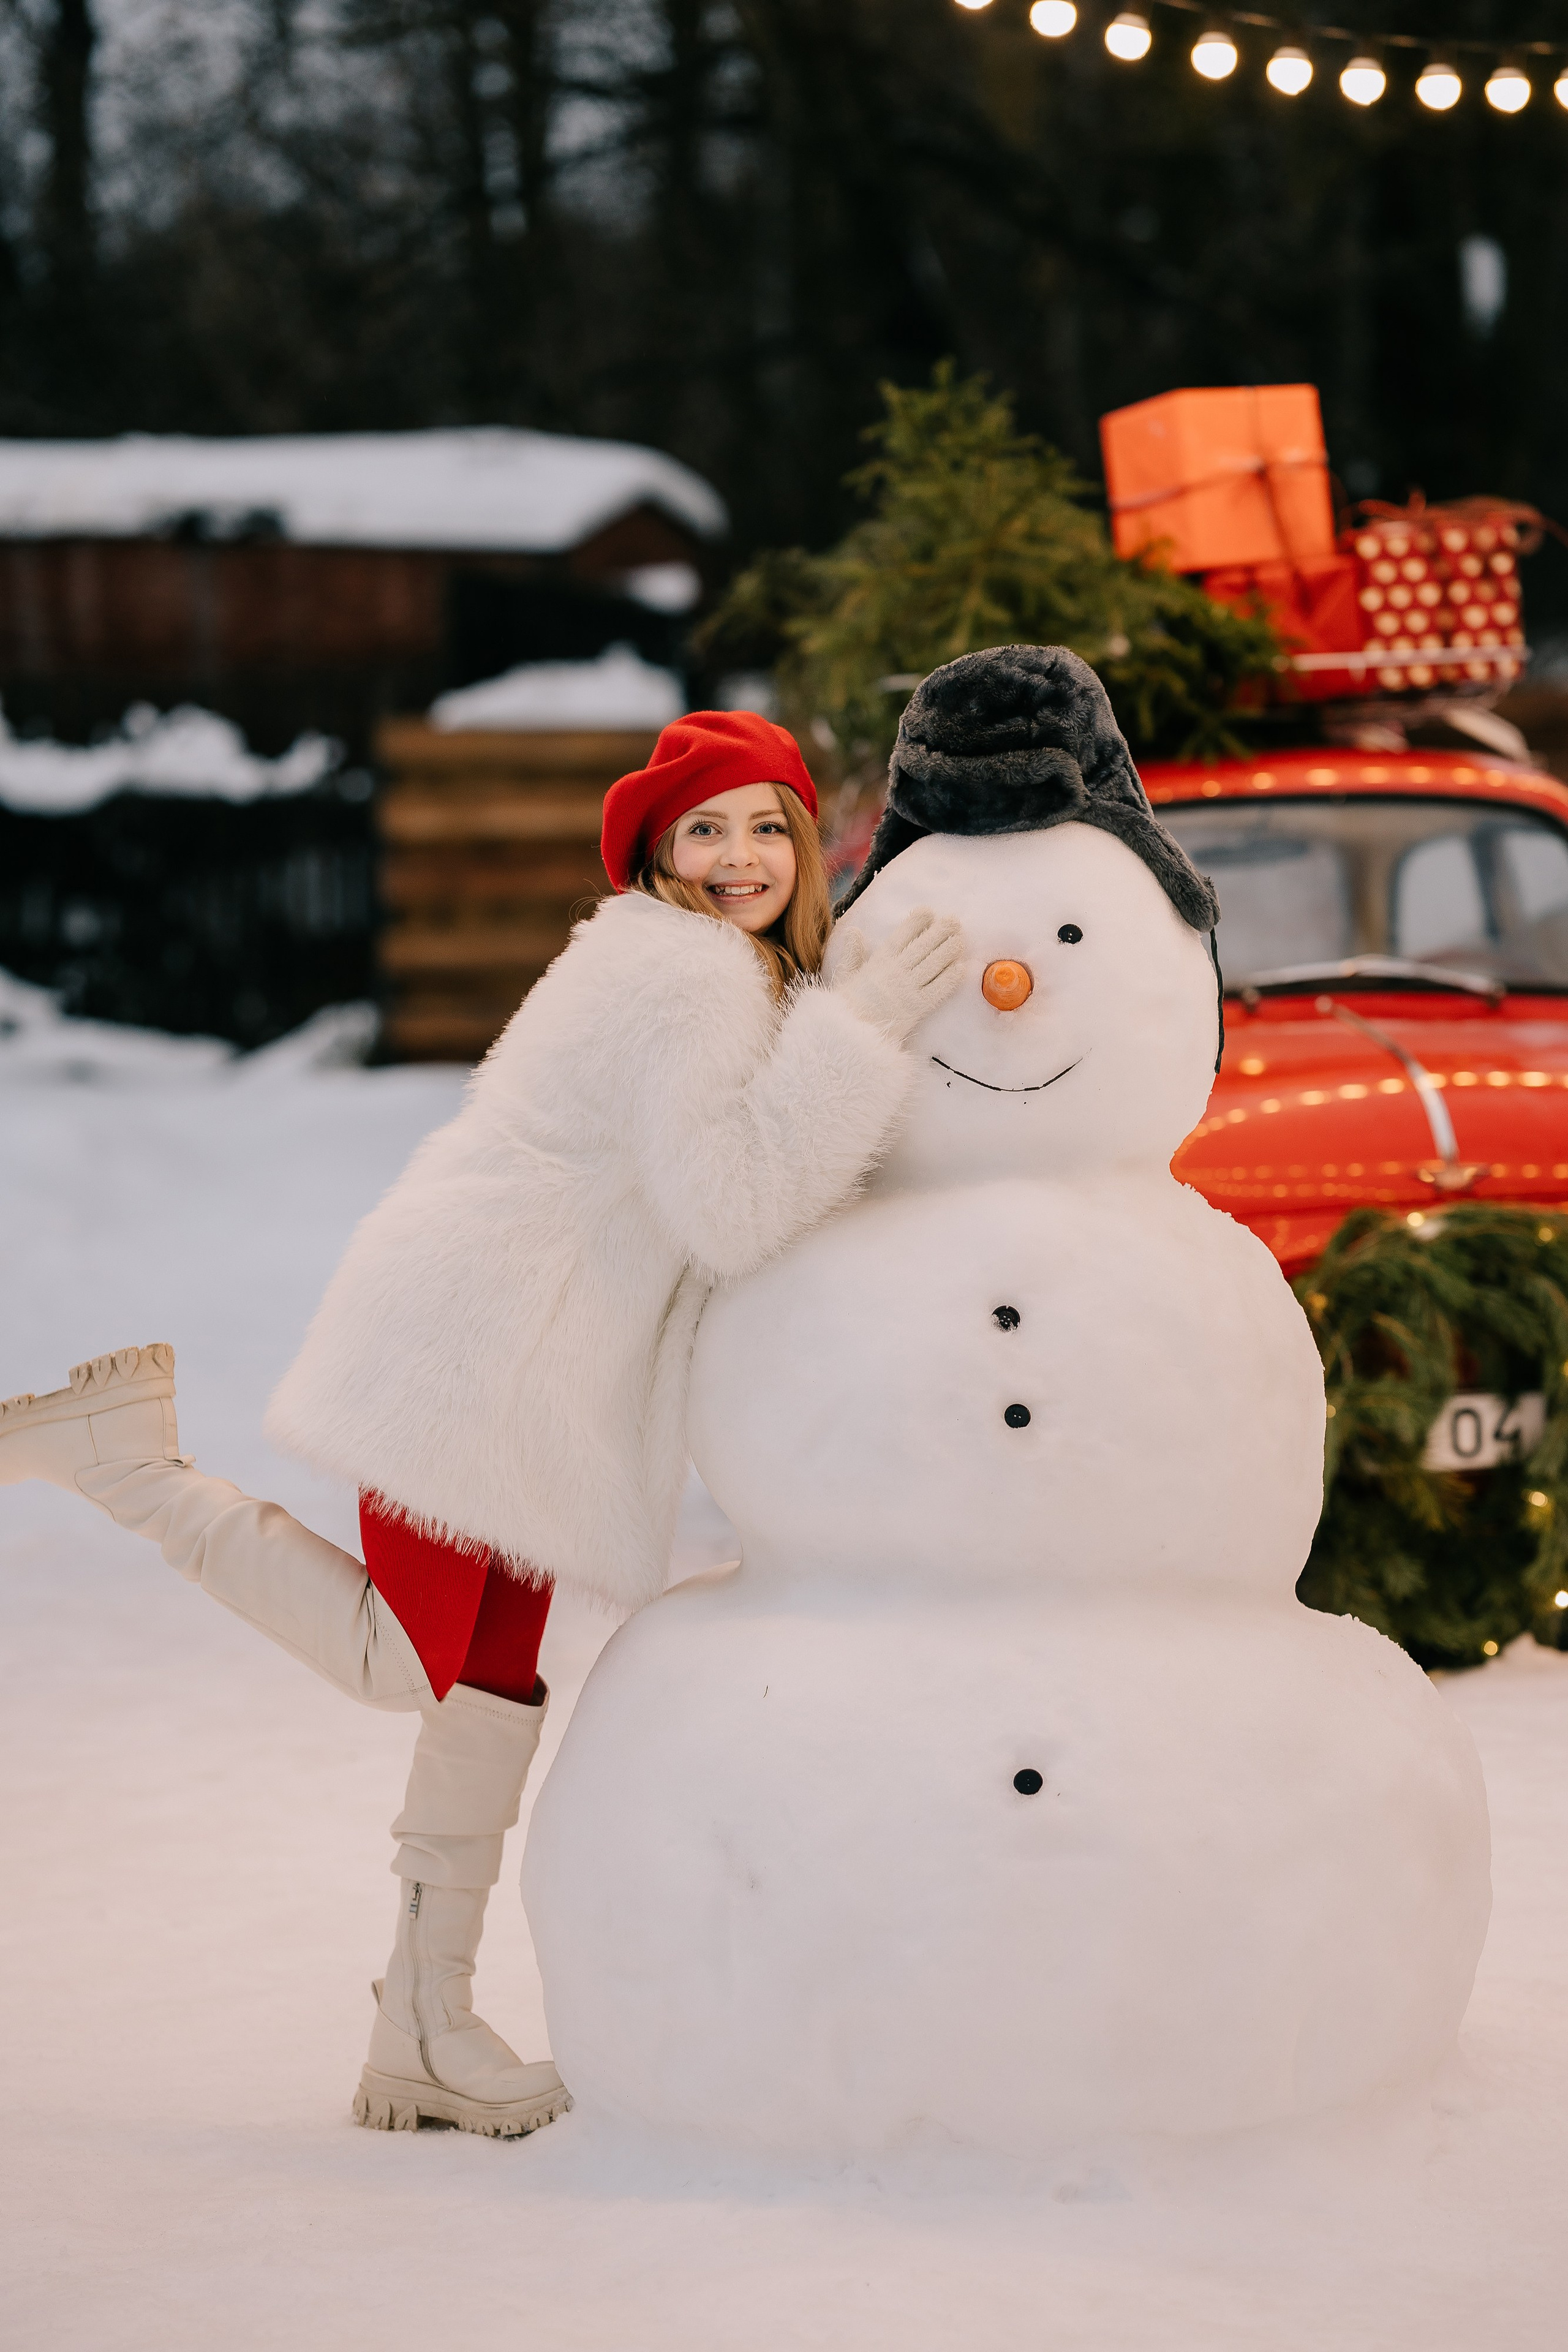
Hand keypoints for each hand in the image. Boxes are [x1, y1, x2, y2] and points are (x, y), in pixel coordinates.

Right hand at [832, 907, 965, 1045]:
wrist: (852, 1034)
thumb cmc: (849, 1005)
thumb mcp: (847, 975)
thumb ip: (853, 953)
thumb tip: (854, 931)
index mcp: (879, 961)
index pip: (901, 935)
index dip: (916, 922)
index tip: (928, 911)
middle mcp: (896, 971)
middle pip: (923, 946)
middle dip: (940, 931)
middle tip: (954, 921)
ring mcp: (908, 988)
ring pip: (934, 964)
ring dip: (950, 950)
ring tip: (960, 939)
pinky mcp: (917, 1007)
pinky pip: (938, 989)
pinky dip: (951, 977)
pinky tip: (961, 968)